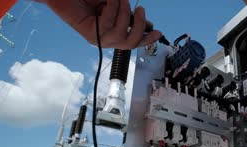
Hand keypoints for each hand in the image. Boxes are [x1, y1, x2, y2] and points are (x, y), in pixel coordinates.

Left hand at [43, 0, 161, 48]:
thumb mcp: (112, 4)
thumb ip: (125, 13)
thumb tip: (140, 18)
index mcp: (113, 34)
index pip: (133, 41)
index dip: (147, 39)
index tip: (158, 33)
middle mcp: (106, 39)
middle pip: (130, 43)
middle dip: (140, 27)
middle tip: (141, 9)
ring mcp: (97, 38)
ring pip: (120, 33)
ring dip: (124, 13)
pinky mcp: (88, 33)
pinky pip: (107, 23)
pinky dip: (112, 8)